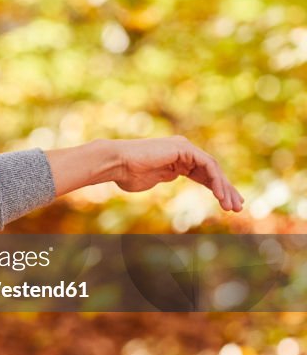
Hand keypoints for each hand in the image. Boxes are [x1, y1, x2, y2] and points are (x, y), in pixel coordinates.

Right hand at [111, 136, 243, 211]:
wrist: (116, 164)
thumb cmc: (126, 175)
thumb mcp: (150, 180)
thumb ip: (163, 177)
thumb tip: (171, 177)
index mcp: (175, 159)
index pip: (203, 174)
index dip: (216, 189)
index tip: (227, 205)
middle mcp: (182, 150)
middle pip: (211, 171)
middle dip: (226, 190)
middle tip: (238, 207)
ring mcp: (184, 147)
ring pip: (213, 168)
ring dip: (224, 188)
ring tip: (231, 207)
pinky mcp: (184, 148)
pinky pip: (207, 165)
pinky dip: (216, 180)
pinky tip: (220, 195)